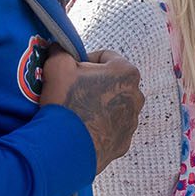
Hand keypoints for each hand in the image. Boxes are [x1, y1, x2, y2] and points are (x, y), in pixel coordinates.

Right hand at [41, 49, 143, 170]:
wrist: (65, 148)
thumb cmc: (66, 102)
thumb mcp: (57, 66)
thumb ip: (61, 51)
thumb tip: (58, 47)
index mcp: (127, 73)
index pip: (105, 57)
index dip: (84, 61)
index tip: (71, 71)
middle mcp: (137, 97)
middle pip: (111, 82)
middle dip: (92, 84)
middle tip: (70, 92)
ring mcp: (132, 122)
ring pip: (112, 106)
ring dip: (96, 106)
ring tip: (74, 112)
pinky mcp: (124, 143)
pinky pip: (110, 129)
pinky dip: (98, 127)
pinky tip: (80, 130)